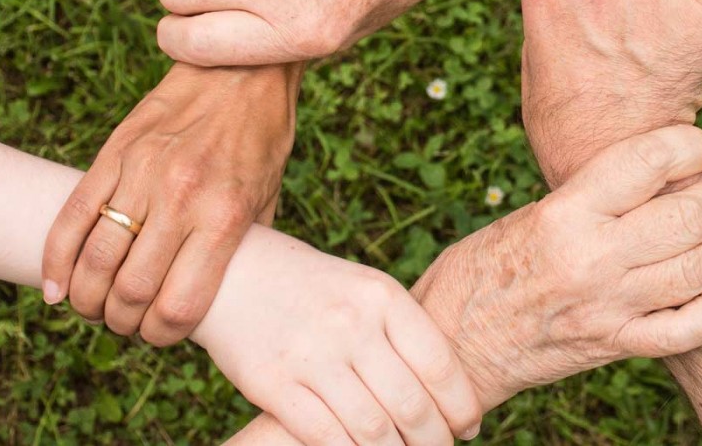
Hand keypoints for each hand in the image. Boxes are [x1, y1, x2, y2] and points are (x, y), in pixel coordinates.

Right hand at [42, 63, 299, 344]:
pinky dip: (56, 260)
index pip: (179, 305)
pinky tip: (56, 287)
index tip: (160, 335)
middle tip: (125, 323)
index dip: (162, 335)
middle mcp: (181, 198)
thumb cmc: (261, 139)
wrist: (241, 69)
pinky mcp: (114, 152)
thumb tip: (221, 297)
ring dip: (87, 298)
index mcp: (224, 217)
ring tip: (94, 307)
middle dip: (122, 322)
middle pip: (130, 291)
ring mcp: (142, 173)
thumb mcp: (268, 199)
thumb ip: (242, 248)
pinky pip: (72, 215)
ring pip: (95, 259)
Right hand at [192, 226, 482, 444]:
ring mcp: (310, 355)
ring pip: (373, 429)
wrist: (233, 272)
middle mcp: (350, 324)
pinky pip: (325, 436)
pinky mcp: (273, 384)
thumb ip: (400, 331)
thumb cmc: (312, 288)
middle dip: (433, 441)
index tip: (468, 426)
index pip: (438, 364)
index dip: (461, 405)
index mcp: (381, 295)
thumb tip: (446, 392)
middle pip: (411, 404)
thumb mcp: (362, 289)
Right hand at [411, 126, 701, 408]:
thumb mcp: (528, 216)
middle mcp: (590, 258)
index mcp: (564, 213)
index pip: (649, 161)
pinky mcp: (614, 346)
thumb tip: (653, 177)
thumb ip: (588, 199)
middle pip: (690, 215)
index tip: (699, 146)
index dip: (691, 144)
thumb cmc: (482, 269)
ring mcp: (607, 306)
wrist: (454, 343)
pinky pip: (689, 329)